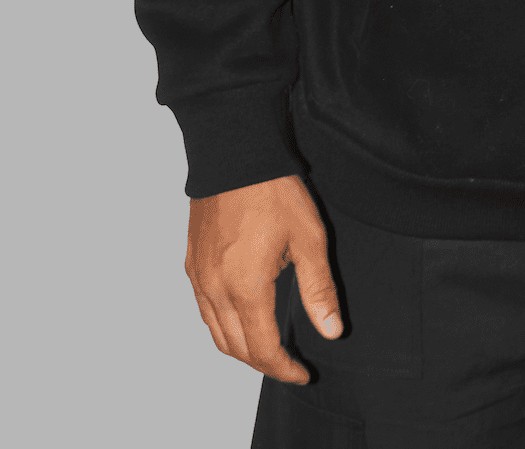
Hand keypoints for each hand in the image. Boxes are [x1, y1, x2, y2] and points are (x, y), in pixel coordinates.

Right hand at [185, 174, 341, 383]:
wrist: (234, 152)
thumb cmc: (272, 190)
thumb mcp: (309, 237)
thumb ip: (319, 289)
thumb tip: (332, 331)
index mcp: (245, 288)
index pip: (262, 349)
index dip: (284, 369)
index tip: (303, 373)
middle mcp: (215, 289)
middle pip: (236, 348)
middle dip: (263, 363)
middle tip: (289, 364)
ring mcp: (199, 277)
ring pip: (215, 333)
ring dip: (240, 349)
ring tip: (268, 347)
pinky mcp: (192, 263)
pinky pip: (204, 310)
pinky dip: (222, 326)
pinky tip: (241, 317)